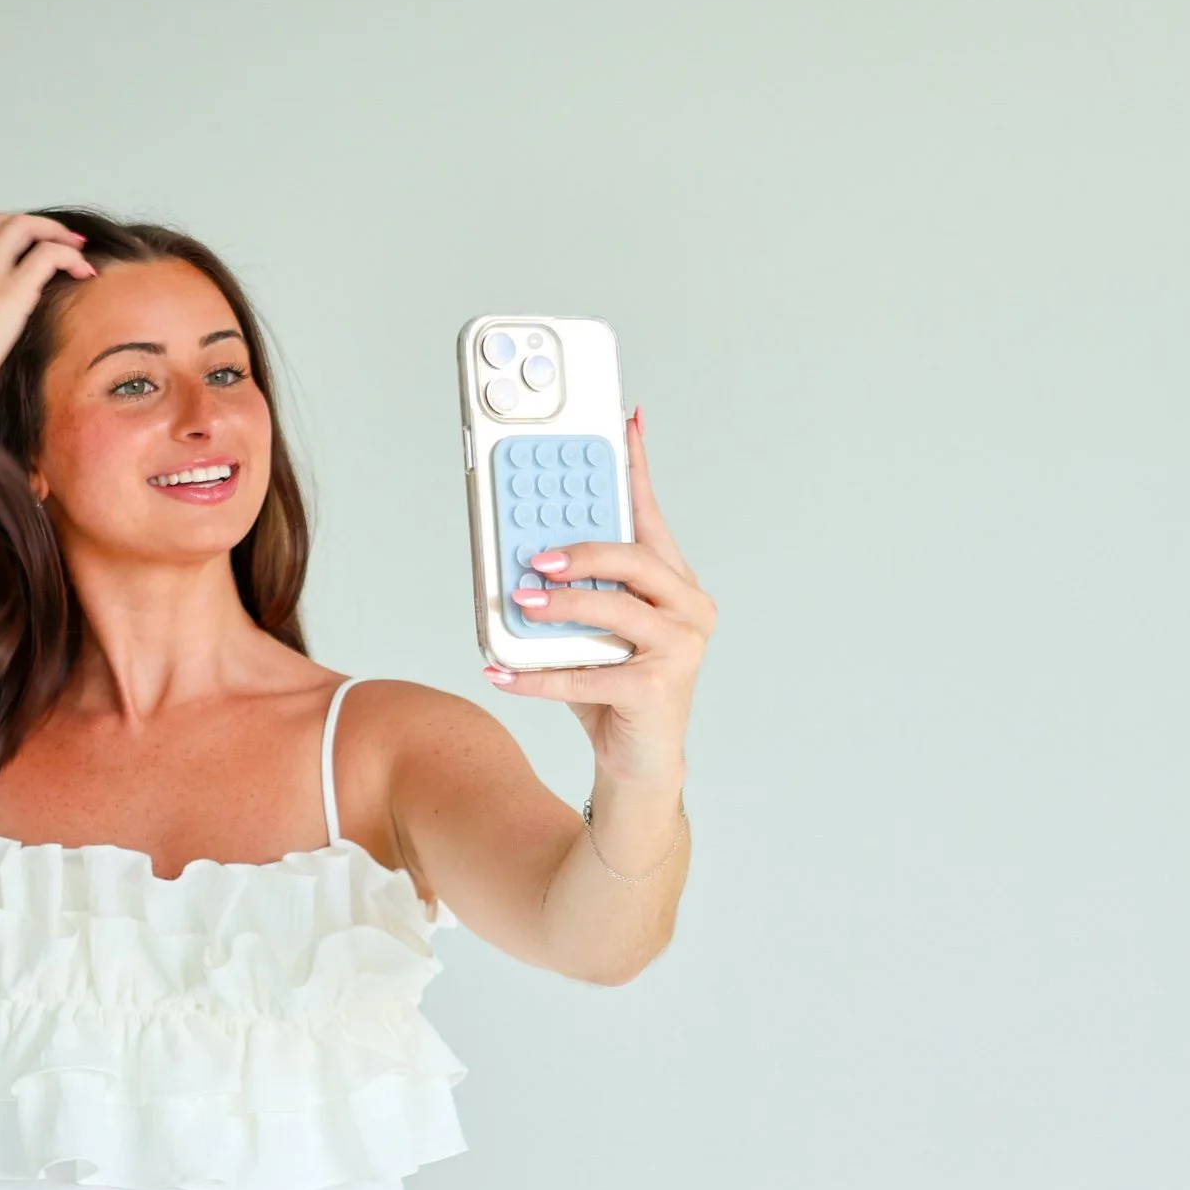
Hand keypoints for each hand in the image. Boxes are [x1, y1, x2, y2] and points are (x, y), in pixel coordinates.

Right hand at [0, 213, 98, 399]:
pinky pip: (48, 255)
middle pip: (2, 221)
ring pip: (24, 226)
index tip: (27, 250)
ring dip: (54, 232)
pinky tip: (83, 270)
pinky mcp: (11, 290)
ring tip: (75, 248)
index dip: (8, 237)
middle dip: (35, 225)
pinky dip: (69, 256)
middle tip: (60, 240)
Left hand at [483, 405, 714, 789]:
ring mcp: (680, 649)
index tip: (624, 424)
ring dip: (562, 605)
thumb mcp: (592, 631)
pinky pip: (586, 674)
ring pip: (617, 609)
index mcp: (674, 584)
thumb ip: (574, 593)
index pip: (652, 517)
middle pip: (636, 558)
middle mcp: (688, 609)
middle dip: (583, 550)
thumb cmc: (615, 692)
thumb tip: (521, 558)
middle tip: (538, 557)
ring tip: (521, 603)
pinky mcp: (658, 690)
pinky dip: (537, 676)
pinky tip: (501, 671)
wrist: (639, 765)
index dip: (637, 469)